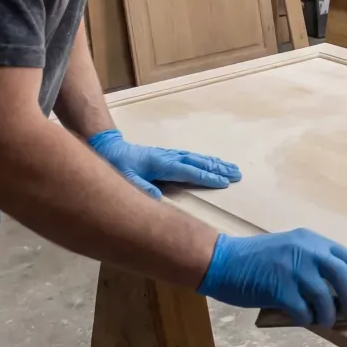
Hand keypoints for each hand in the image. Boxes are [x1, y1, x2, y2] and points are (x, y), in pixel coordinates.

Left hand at [88, 129, 240, 199]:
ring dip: (215, 163)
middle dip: (218, 168)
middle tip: (237, 173)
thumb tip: (159, 199)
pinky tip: (210, 162)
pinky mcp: (167, 156)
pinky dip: (204, 160)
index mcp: (162, 164)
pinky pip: (191, 157)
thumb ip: (141, 188)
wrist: (109, 148)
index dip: (207, 178)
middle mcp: (169, 157)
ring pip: (197, 158)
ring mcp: (169, 155)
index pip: (189, 172)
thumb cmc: (116, 165)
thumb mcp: (125, 179)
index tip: (224, 182)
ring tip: (231, 167)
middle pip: (198, 162)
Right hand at [197, 229, 346, 326]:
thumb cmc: (256, 258)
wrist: (224, 260)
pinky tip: (304, 319)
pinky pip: (302, 310)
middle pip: (343, 275)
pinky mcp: (280, 289)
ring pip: (325, 297)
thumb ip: (311, 261)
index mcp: (311, 241)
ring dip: (328, 313)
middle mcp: (307, 252)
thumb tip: (337, 285)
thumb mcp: (289, 249)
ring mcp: (294, 270)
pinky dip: (306, 318)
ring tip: (326, 320)